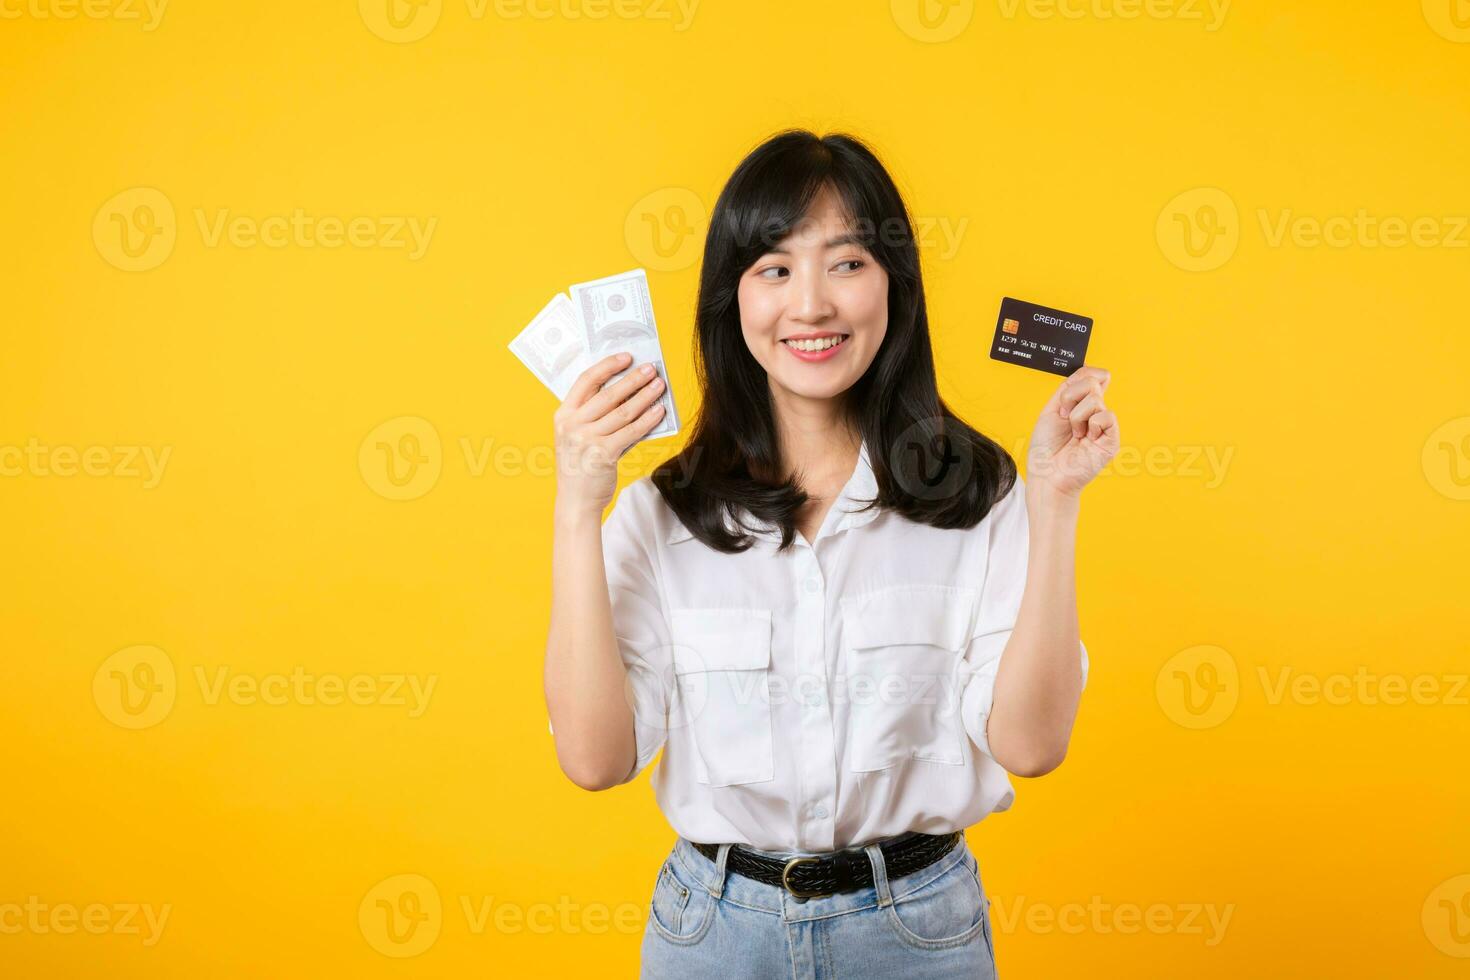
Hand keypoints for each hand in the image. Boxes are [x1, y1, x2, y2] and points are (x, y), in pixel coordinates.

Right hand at [553, 352, 666, 516]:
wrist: (575, 501)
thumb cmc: (580, 466)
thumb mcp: (577, 436)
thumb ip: (595, 416)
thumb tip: (629, 393)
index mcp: (563, 415)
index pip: (585, 381)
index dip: (607, 366)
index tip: (627, 358)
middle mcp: (572, 425)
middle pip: (608, 394)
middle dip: (633, 379)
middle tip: (651, 369)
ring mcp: (586, 439)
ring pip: (623, 411)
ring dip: (645, 396)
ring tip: (659, 386)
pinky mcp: (603, 454)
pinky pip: (631, 432)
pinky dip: (648, 420)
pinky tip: (659, 411)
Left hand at [1026, 366, 1119, 499]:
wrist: (1046, 474)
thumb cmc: (1046, 448)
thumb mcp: (1052, 409)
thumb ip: (1070, 388)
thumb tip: (1095, 371)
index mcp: (1081, 405)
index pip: (1091, 376)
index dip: (1080, 378)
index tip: (1064, 397)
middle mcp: (1095, 412)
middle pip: (1091, 382)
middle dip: (1069, 398)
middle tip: (1064, 419)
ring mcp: (1105, 426)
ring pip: (1095, 398)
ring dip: (1075, 416)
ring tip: (1074, 434)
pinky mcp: (1112, 439)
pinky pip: (1105, 416)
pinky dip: (1089, 425)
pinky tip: (1085, 439)